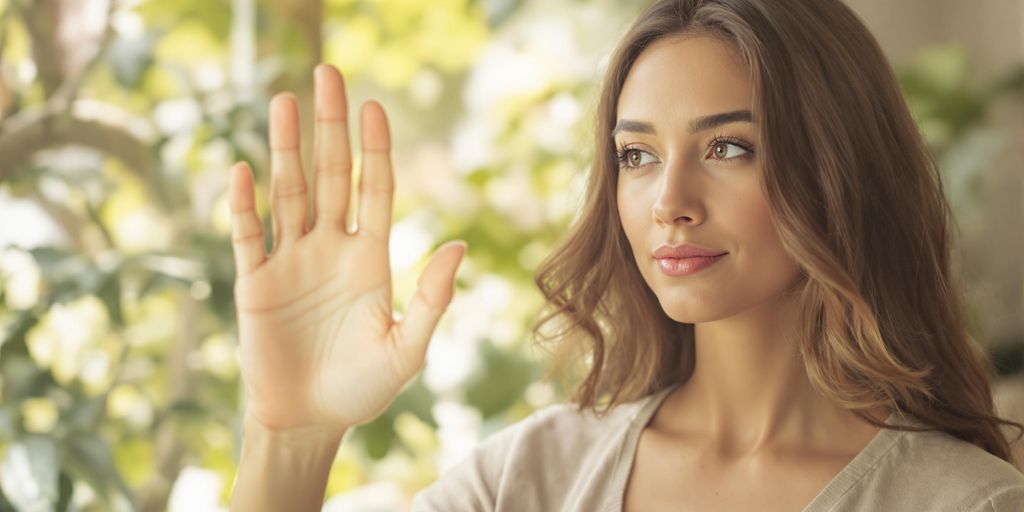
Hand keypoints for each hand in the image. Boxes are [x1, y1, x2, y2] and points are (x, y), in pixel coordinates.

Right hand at [228, 64, 465, 432]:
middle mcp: (331, 249)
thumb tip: (460, 246)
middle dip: (330, 127)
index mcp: (370, 259)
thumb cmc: (363, 389)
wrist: (309, 421)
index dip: (375, 148)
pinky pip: (248, 236)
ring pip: (289, 193)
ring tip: (284, 102)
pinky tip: (244, 172)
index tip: (374, 105)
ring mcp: (291, 261)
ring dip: (285, 149)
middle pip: (332, 175)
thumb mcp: (407, 349)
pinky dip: (244, 206)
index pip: (375, 189)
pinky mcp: (255, 283)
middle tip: (327, 74)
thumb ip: (432, 299)